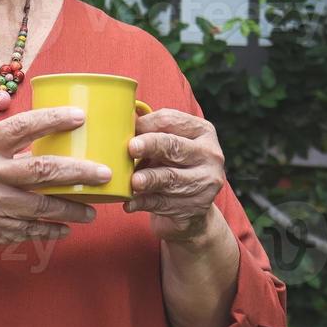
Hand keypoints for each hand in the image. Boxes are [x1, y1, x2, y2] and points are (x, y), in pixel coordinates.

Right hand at [0, 106, 106, 261]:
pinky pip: (32, 230)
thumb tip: (46, 141)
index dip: (53, 120)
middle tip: (104, 172)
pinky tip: (66, 228)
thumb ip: (2, 151)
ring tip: (92, 209)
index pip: (21, 127)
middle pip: (43, 169)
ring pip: (43, 205)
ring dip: (72, 208)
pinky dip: (52, 229)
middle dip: (80, 171)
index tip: (80, 117)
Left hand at [124, 108, 225, 245]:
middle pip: (174, 146)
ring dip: (148, 179)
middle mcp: (209, 154)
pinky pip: (163, 203)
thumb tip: (118, 121)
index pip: (170, 120)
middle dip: (151, 145)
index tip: (127, 127)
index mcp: (202, 131)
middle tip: (131, 147)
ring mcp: (205, 182)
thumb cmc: (171, 165)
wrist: (191, 205)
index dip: (146, 123)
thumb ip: (148, 132)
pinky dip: (143, 202)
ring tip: (133, 181)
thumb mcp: (166, 144)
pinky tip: (129, 203)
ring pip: (171, 178)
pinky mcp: (195, 206)